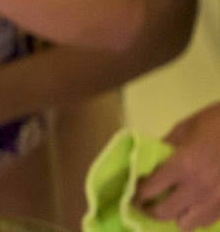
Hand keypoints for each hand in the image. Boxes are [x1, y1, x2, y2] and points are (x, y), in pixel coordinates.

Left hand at [136, 100, 219, 228]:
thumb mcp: (184, 129)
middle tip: (146, 204)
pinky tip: (193, 206)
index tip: (133, 193)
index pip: (150, 189)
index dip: (137, 194)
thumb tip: (152, 162)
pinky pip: (208, 221)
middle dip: (150, 209)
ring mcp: (215, 199)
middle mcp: (197, 187)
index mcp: (182, 166)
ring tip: (173, 207)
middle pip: (164, 212)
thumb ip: (166, 148)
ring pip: (187, 224)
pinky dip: (197, 218)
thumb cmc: (215, 123)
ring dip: (176, 217)